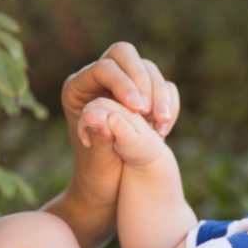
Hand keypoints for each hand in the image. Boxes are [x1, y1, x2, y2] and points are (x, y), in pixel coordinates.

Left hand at [47, 42, 180, 247]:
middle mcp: (99, 82)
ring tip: (160, 127)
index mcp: (78, 90)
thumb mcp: (97, 162)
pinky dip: (169, 104)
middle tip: (149, 112)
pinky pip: (163, 87)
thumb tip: (98, 114)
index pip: (103, 67)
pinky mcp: (144, 99)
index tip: (139, 109)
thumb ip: (101, 137)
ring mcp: (123, 88)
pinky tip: (164, 130)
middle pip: (124, 54)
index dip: (123, 83)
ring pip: (147, 68)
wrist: (111, 193)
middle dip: (142, 78)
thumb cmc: (97, 180)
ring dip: (159, 94)